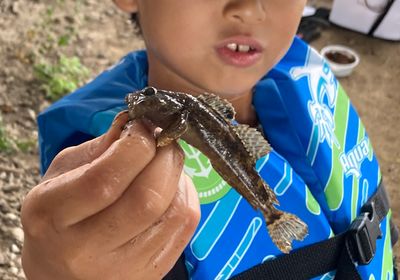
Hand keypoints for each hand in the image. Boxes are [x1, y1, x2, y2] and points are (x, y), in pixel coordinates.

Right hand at [21, 111, 199, 279]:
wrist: (59, 270)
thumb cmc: (58, 214)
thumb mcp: (63, 173)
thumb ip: (100, 146)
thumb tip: (139, 121)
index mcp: (52, 216)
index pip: (105, 179)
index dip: (135, 145)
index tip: (143, 127)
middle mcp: (85, 250)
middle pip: (147, 198)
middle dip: (165, 157)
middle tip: (163, 141)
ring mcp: (121, 268)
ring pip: (174, 212)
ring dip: (178, 175)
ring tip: (165, 163)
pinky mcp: (149, 274)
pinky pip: (185, 226)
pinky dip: (186, 195)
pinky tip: (171, 187)